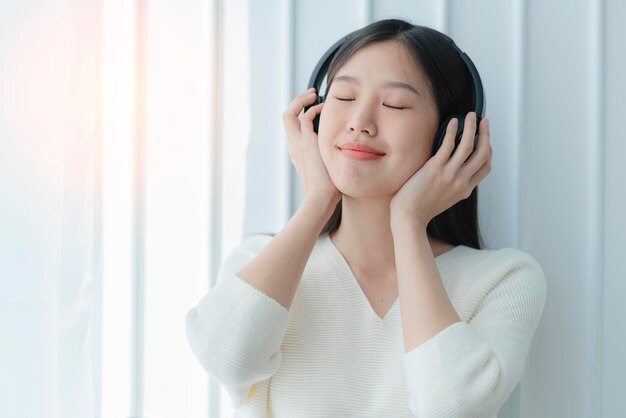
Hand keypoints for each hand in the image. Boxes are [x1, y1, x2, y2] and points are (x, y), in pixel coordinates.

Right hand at [282, 88, 341, 204]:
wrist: (321, 197)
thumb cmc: (328, 187)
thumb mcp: (327, 168)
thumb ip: (330, 156)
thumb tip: (345, 153)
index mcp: (298, 151)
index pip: (293, 126)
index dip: (301, 113)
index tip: (314, 107)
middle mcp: (294, 145)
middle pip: (286, 116)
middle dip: (297, 102)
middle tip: (311, 95)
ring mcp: (297, 143)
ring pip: (289, 114)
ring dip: (301, 100)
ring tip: (313, 94)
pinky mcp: (305, 142)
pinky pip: (303, 117)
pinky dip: (312, 109)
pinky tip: (324, 107)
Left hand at [389, 112, 491, 226]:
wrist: (409, 218)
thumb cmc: (420, 209)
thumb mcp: (445, 200)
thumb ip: (452, 187)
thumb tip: (452, 172)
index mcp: (465, 190)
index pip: (485, 167)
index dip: (488, 150)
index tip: (486, 139)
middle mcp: (461, 181)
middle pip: (483, 153)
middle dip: (486, 134)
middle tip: (484, 121)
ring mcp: (450, 175)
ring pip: (469, 145)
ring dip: (473, 127)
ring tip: (472, 116)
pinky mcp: (435, 168)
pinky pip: (448, 145)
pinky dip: (453, 131)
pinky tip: (453, 122)